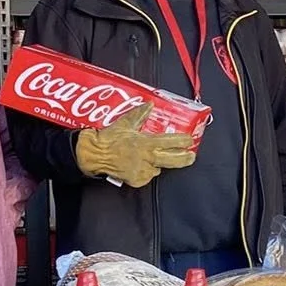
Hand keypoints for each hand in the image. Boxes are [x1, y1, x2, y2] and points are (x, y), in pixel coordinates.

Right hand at [75, 106, 196, 187]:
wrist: (94, 155)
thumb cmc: (108, 139)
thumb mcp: (125, 123)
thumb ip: (140, 114)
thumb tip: (149, 105)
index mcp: (146, 143)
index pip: (170, 142)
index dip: (182, 141)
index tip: (190, 140)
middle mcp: (147, 158)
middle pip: (173, 160)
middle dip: (185, 159)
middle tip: (191, 156)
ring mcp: (142, 171)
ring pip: (158, 168)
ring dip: (159, 164)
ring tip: (156, 158)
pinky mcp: (136, 180)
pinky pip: (147, 176)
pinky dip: (146, 171)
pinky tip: (141, 165)